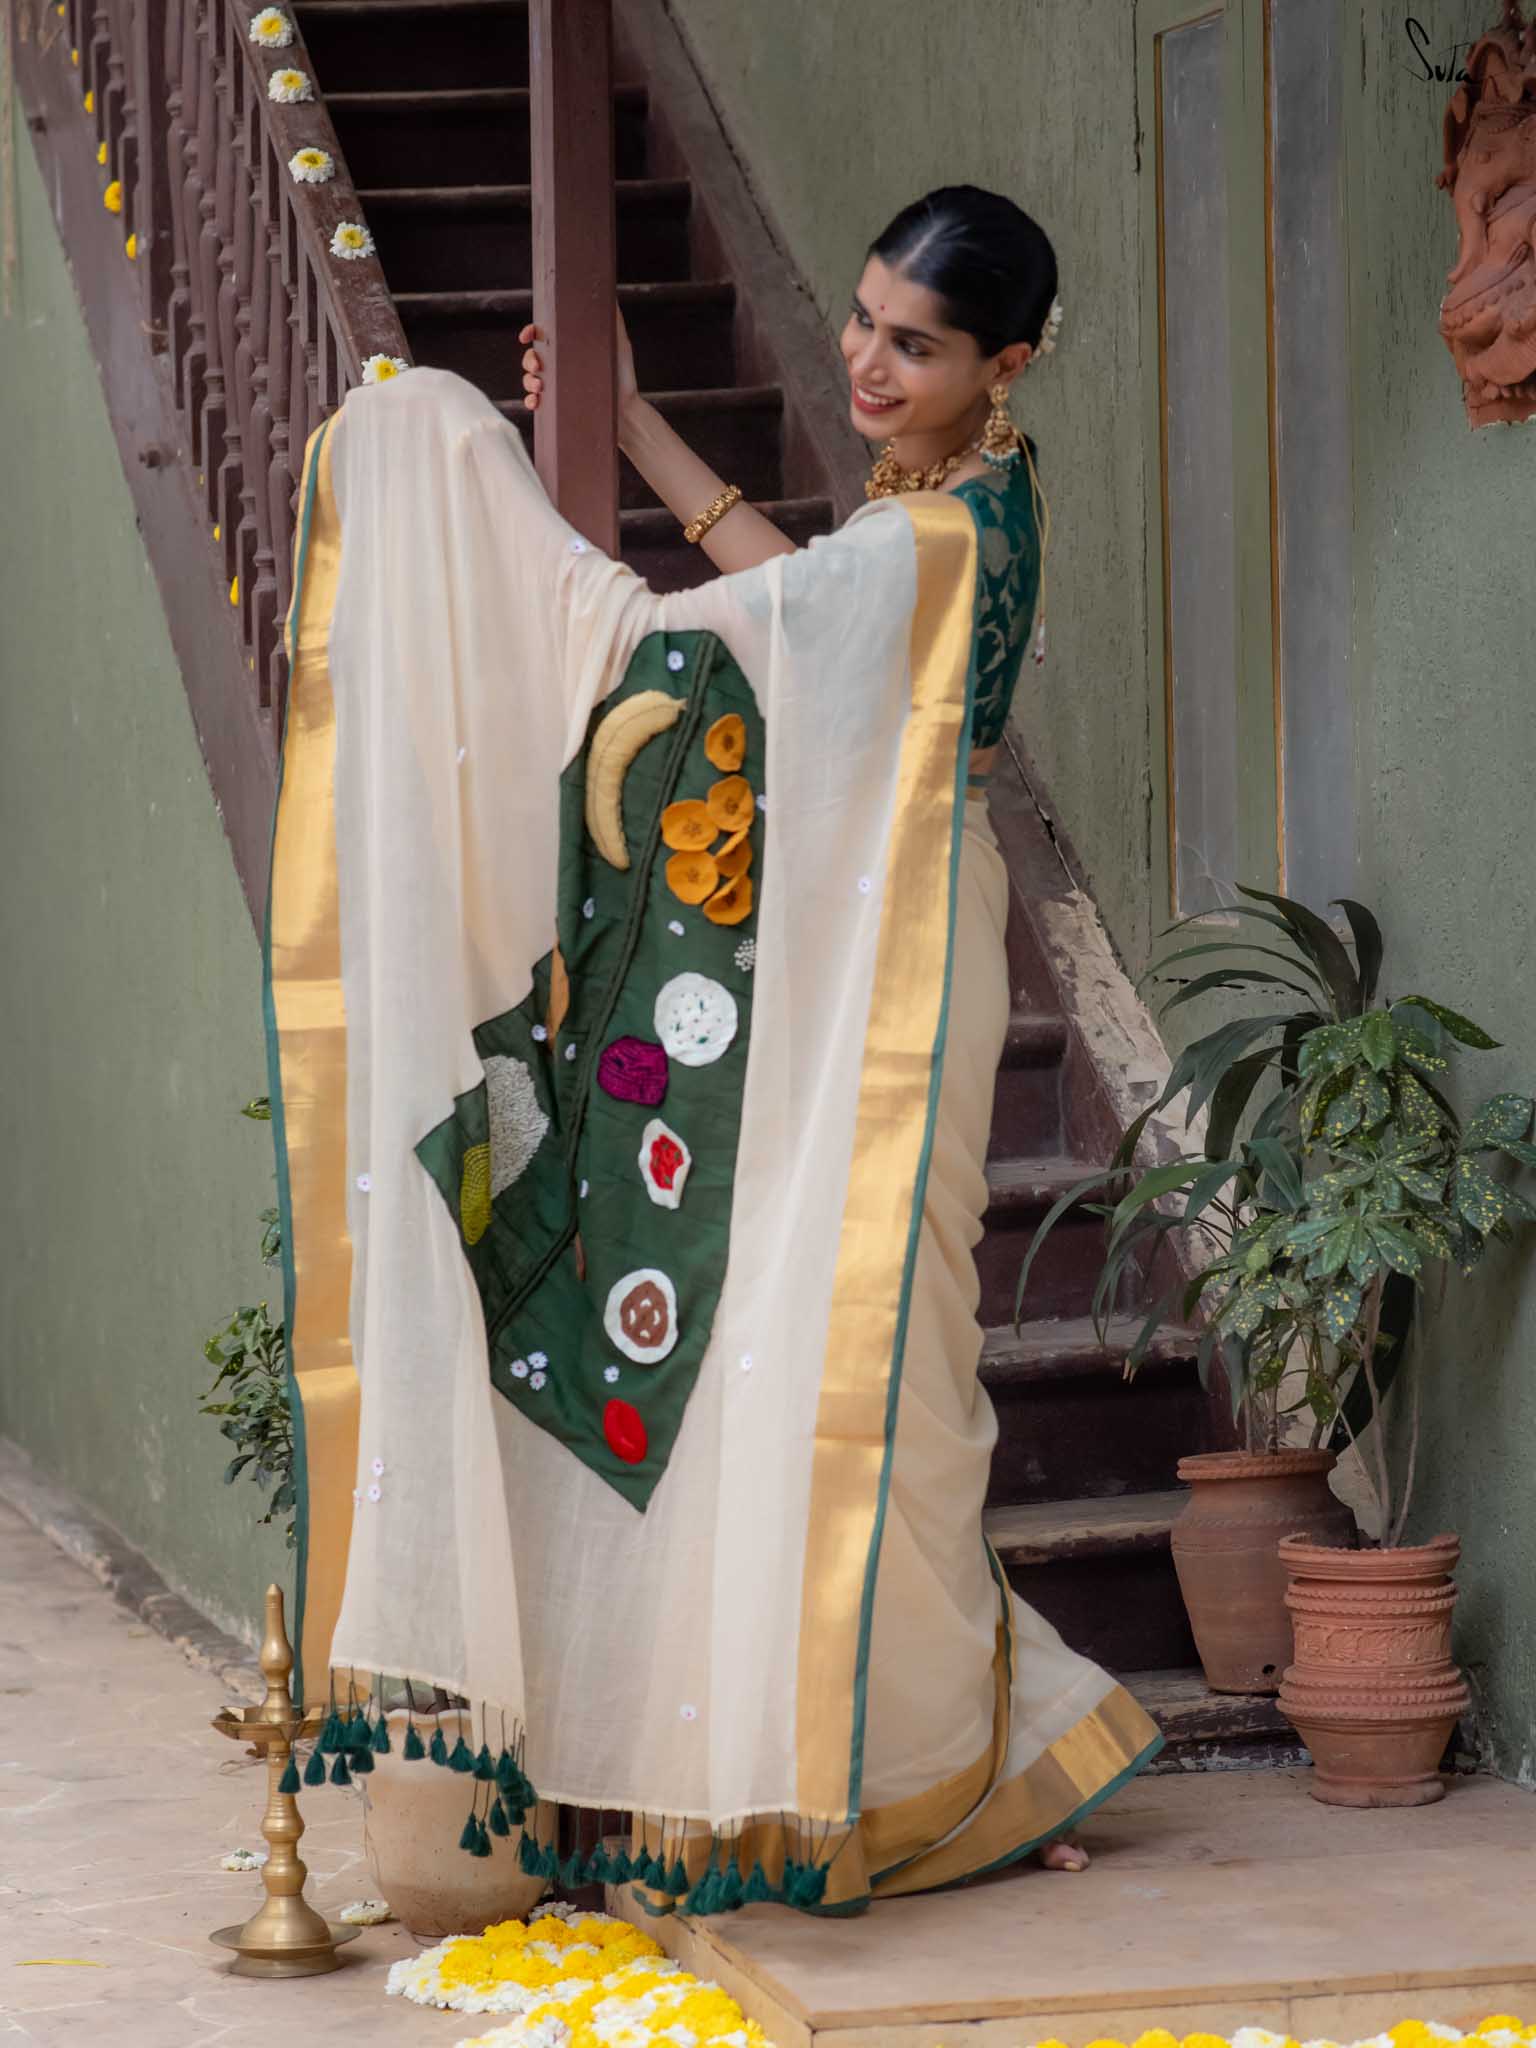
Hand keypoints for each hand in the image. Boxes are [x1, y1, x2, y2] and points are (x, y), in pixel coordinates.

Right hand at [517, 304, 639, 418]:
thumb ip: (613, 320)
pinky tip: (536, 402)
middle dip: (529, 360)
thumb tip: (609, 294)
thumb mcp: (619, 344)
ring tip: (539, 387)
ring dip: (528, 381)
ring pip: (530, 379)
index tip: (527, 335)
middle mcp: (560, 366)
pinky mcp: (557, 405)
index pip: (542, 336)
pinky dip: (531, 401)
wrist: (626, 410)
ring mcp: (557, 385)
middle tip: (538, 367)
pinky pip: (535, 402)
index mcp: (568, 348)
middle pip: (532, 357)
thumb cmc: (623, 376)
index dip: (531, 332)